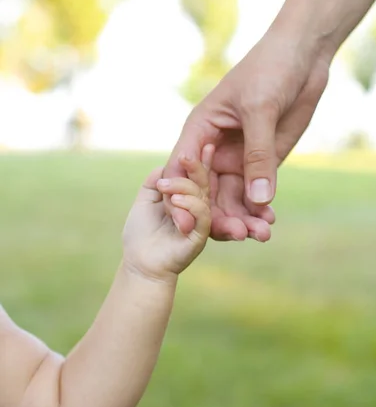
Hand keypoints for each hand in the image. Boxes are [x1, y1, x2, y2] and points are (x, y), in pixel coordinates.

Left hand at [122, 146, 213, 280]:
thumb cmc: (141, 235)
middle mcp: (196, 209)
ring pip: (201, 197)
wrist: (140, 263)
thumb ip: (154, 183)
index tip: (204, 143)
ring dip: (184, 187)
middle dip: (196, 166)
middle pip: (202, 183)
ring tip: (166, 187)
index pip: (195, 176)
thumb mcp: (145, 201)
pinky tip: (176, 200)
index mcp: (186, 199)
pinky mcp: (199, 236)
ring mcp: (199, 222)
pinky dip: (190, 205)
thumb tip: (164, 166)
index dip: (200, 161)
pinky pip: (202, 216)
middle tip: (187, 154)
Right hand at [164, 23, 329, 239]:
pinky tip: (268, 223)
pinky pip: (256, 195)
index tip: (188, 227)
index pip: (182, 172)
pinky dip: (260, 211)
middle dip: (218, 216)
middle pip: (206, 193)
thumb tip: (258, 201)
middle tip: (238, 235)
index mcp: (200, 132)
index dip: (181, 201)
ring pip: (231, 199)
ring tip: (260, 235)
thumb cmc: (270, 69)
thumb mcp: (260, 108)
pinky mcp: (261, 164)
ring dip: (242, 219)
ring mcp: (237, 159)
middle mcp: (214, 151)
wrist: (302, 57)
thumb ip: (258, 155)